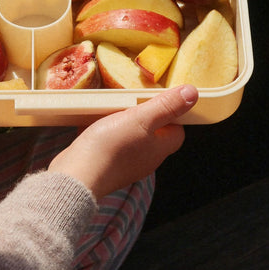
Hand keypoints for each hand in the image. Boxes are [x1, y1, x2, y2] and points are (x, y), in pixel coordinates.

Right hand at [48, 84, 197, 199]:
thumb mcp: (140, 119)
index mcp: (159, 149)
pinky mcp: (106, 165)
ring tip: (113, 107)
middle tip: (134, 99)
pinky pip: (112, 144)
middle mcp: (146, 160)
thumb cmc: (110, 147)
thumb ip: (165, 106)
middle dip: (146, 115)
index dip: (172, 113)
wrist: (76, 176)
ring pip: (132, 138)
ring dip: (125, 123)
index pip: (177, 130)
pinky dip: (107, 132)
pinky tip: (96, 123)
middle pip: (154, 134)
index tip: (160, 98)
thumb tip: (192, 93)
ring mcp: (125, 165)